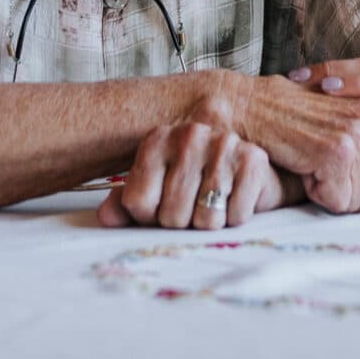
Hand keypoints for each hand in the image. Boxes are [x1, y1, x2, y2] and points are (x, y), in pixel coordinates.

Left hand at [97, 122, 287, 228]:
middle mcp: (189, 134)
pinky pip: (235, 216)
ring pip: (205, 219)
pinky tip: (235, 198)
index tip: (162, 206)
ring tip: (215, 203)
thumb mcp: (157, 188)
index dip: (150, 218)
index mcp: (158, 139)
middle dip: (183, 224)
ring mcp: (222, 143)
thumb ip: (128, 202)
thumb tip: (106, 217)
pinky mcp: (253, 159)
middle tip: (193, 207)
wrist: (249, 171)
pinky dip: (236, 218)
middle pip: (172, 215)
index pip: (138, 202)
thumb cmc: (196, 183)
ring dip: (210, 223)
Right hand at [204, 70, 359, 213]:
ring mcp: (359, 131)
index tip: (347, 174)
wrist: (247, 107)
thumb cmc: (289, 120)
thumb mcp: (341, 122)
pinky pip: (340, 201)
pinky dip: (317, 194)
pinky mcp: (338, 150)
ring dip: (336, 194)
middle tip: (326, 173)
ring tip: (312, 163)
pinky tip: (301, 165)